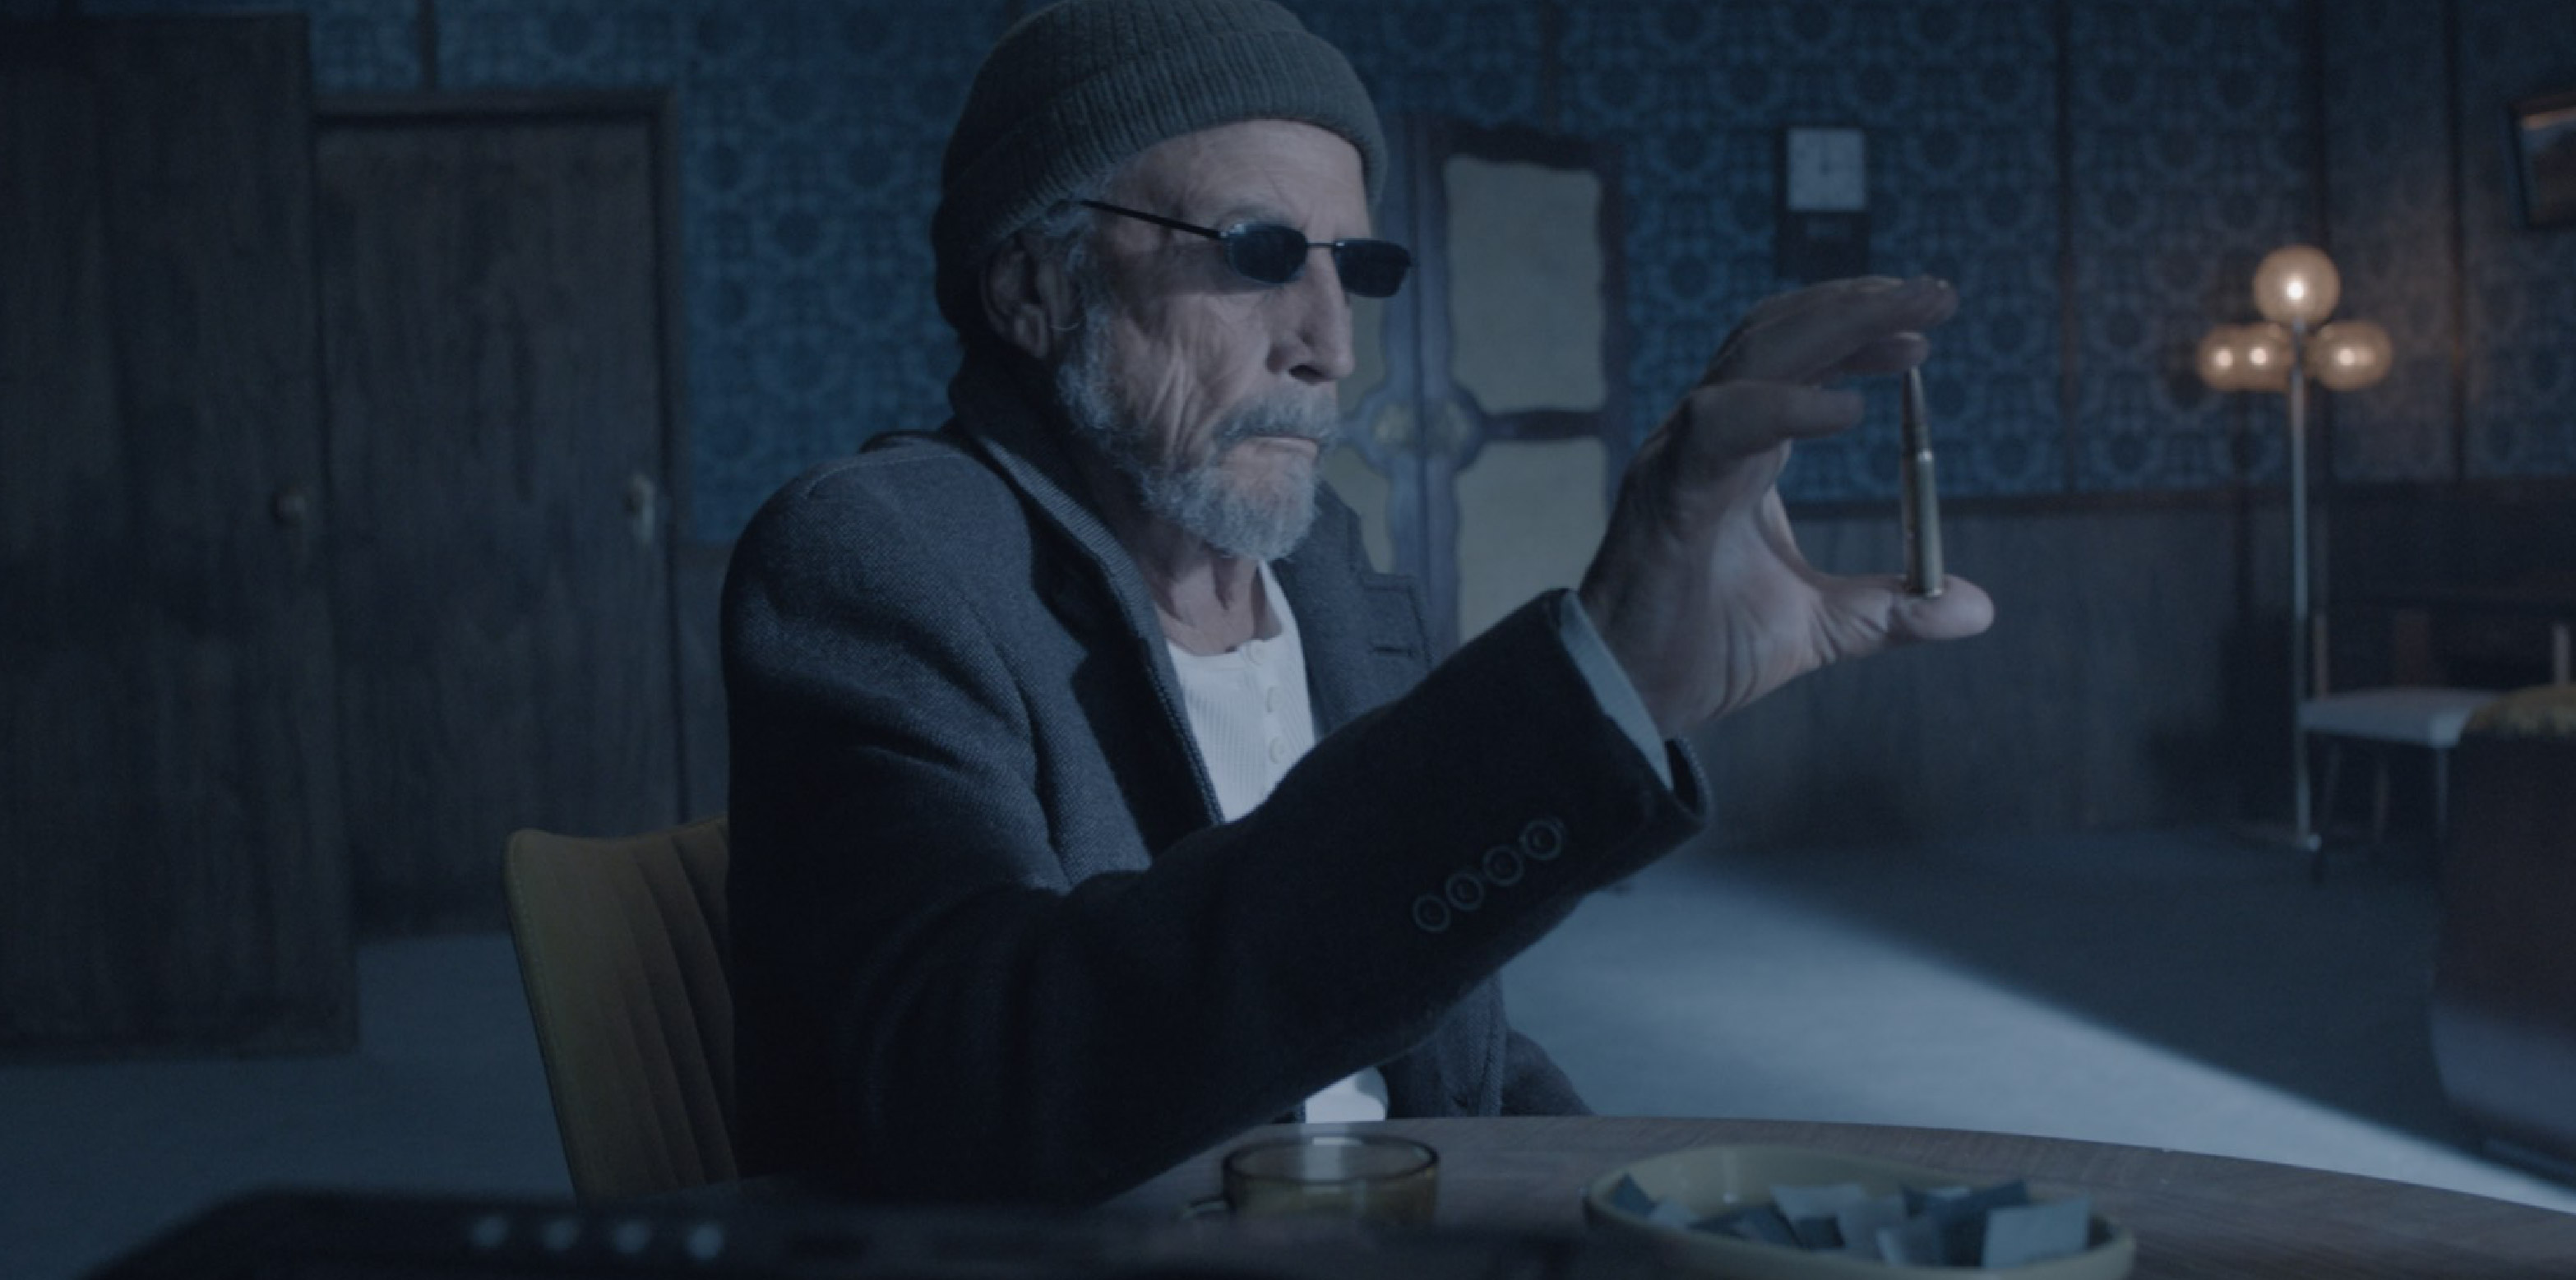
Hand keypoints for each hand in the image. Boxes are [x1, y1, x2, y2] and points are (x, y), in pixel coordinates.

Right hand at [1577, 276, 1994, 738]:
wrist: (1633, 696)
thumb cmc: (1704, 649)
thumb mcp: (1823, 627)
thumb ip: (1893, 609)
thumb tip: (1977, 606)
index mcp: (1743, 452)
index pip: (1801, 359)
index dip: (1862, 330)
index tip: (1930, 327)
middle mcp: (1708, 435)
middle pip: (1782, 335)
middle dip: (1862, 306)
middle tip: (1937, 293)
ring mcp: (1682, 454)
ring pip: (1753, 357)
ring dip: (1834, 327)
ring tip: (1908, 325)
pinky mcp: (1667, 490)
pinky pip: (1722, 425)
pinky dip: (1785, 407)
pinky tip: (1849, 409)